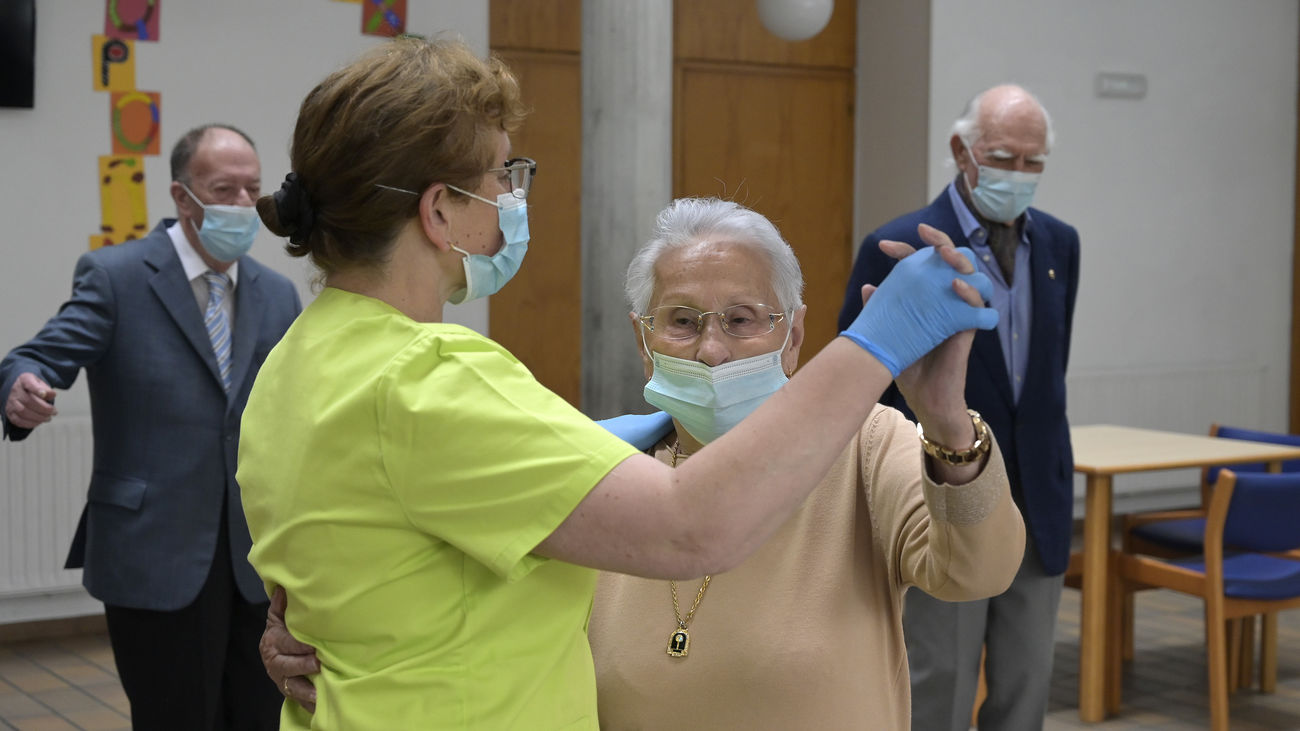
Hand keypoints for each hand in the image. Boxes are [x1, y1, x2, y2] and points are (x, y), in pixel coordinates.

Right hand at [5, 373, 56, 428]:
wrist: (20, 391)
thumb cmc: (33, 387)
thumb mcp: (41, 383)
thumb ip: (46, 388)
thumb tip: (52, 395)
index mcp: (24, 380)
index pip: (29, 383)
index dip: (37, 390)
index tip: (44, 395)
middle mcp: (15, 391)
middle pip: (28, 401)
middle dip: (43, 409)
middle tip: (54, 412)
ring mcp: (11, 402)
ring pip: (23, 412)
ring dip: (38, 417)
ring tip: (48, 418)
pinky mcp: (10, 413)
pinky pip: (18, 420)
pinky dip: (30, 423)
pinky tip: (39, 422)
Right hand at [262, 586, 319, 712]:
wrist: (275, 654)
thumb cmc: (282, 633)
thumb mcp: (278, 618)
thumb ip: (281, 605)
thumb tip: (284, 586)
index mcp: (272, 643)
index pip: (285, 644)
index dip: (299, 645)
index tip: (314, 646)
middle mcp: (274, 663)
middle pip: (287, 666)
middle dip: (302, 666)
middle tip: (319, 664)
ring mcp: (281, 679)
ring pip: (292, 687)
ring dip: (306, 690)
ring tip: (319, 693)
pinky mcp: (290, 692)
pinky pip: (298, 700)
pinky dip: (309, 703)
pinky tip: (321, 704)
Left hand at [840, 224, 996, 376]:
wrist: (924, 397)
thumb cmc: (908, 366)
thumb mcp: (891, 337)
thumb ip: (882, 313)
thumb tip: (867, 287)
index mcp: (925, 298)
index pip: (920, 265)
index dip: (905, 251)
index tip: (883, 245)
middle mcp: (945, 300)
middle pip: (950, 260)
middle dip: (939, 241)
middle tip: (923, 231)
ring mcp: (959, 312)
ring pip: (970, 274)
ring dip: (959, 259)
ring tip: (943, 252)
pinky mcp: (969, 328)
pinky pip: (977, 304)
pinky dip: (969, 292)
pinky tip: (955, 285)